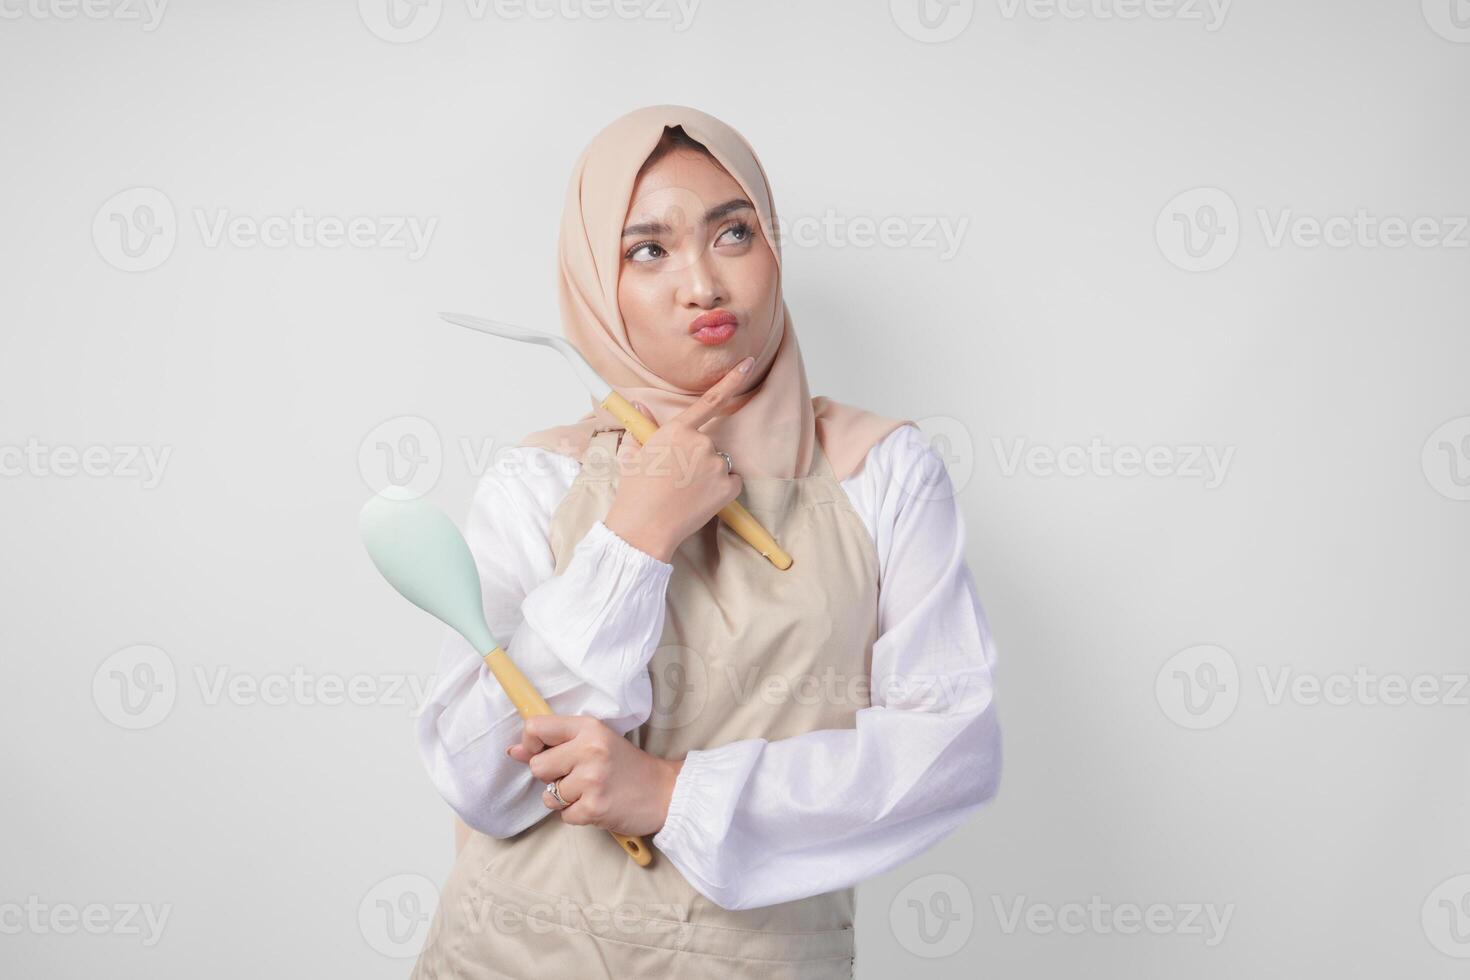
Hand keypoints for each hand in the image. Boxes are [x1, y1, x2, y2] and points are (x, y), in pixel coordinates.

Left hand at [506, 714, 682, 837]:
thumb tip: (513, 751)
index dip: (530, 743)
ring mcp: (592, 780)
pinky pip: (563, 816)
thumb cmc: (626, 766)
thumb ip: (555, 743)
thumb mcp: (595, 742)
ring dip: (565, 798)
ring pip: (549, 795)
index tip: (542, 752)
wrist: (664, 792)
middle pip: (537, 766)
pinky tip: (596, 804)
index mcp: (588, 727)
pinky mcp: (594, 808)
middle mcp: (589, 750)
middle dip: (551, 776)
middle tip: (578, 775)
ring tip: (591, 790)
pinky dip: (577, 814)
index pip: (536, 727)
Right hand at [602, 356, 753, 561]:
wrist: (644, 528)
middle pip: (707, 442)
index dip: (732, 380)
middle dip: (696, 456)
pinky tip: (700, 499)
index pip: (710, 400)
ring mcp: (716, 465)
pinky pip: (732, 481)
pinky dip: (721, 490)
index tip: (748, 364)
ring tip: (683, 492)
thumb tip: (639, 404)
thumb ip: (641, 426)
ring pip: (718, 463)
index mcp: (677, 431)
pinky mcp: (728, 487)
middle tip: (675, 478)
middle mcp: (701, 443)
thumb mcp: (632, 453)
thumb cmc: (634, 492)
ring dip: (707, 473)